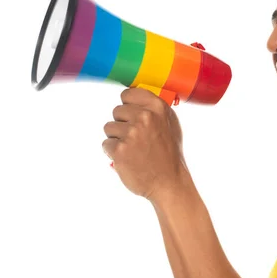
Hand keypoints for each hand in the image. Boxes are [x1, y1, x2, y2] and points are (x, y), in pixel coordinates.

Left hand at [102, 87, 188, 201]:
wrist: (168, 182)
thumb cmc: (170, 155)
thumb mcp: (170, 124)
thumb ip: (154, 109)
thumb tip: (136, 99)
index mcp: (157, 107)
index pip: (128, 94)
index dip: (128, 106)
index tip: (132, 115)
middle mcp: (144, 117)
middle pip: (117, 111)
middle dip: (123, 124)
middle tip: (137, 139)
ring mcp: (131, 133)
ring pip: (109, 127)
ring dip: (117, 138)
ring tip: (133, 150)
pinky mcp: (119, 149)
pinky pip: (106, 144)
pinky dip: (114, 153)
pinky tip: (128, 159)